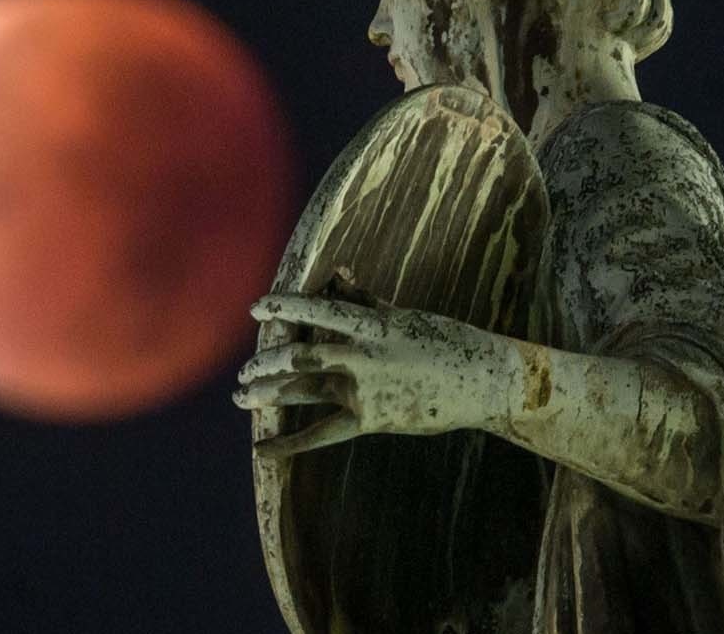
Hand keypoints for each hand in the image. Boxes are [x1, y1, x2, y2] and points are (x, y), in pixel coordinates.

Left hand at [233, 294, 515, 456]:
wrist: (483, 381)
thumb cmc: (445, 342)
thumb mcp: (403, 315)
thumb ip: (365, 300)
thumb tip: (339, 273)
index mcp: (371, 324)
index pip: (318, 310)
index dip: (285, 307)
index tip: (256, 307)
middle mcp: (363, 355)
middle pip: (301, 355)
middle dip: (267, 362)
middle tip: (243, 370)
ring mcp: (365, 389)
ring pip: (305, 389)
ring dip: (269, 393)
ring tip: (240, 397)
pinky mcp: (372, 419)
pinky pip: (323, 433)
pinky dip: (290, 444)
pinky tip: (263, 451)